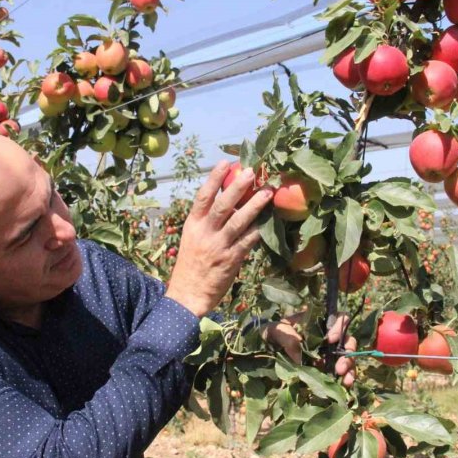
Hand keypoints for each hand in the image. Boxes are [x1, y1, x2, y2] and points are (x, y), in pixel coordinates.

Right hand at [165, 161, 272, 317]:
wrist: (187, 295)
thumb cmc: (191, 265)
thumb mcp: (192, 239)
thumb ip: (206, 222)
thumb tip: (228, 203)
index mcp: (193, 225)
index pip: (203, 197)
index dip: (214, 178)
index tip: (225, 163)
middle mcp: (205, 233)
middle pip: (222, 205)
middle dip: (237, 187)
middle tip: (251, 172)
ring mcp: (218, 246)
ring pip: (238, 221)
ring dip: (254, 206)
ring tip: (268, 192)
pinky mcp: (230, 260)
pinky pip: (248, 242)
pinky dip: (259, 230)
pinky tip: (270, 222)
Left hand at [263, 313, 356, 388]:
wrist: (262, 347)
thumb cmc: (271, 332)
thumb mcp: (276, 331)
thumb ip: (288, 339)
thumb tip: (300, 359)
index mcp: (318, 321)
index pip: (339, 318)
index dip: (339, 327)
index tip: (330, 339)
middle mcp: (327, 336)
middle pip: (347, 340)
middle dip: (347, 354)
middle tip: (339, 368)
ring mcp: (327, 352)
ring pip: (347, 357)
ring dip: (349, 368)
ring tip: (346, 380)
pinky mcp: (324, 367)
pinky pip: (340, 372)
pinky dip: (344, 378)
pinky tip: (344, 385)